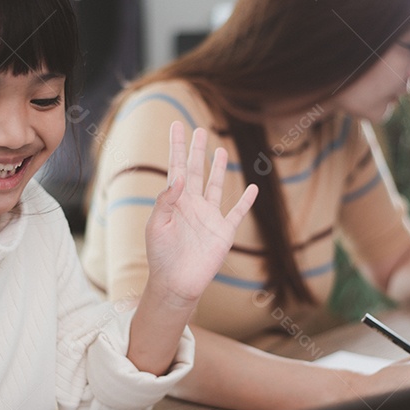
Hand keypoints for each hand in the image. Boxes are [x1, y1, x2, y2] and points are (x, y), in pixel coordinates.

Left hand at [143, 122, 257, 305]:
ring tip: (221, 150)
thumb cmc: (161, 256)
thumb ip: (166, 200)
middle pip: (196, 171)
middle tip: (201, 130)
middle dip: (198, 151)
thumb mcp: (157, 226)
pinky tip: (252, 187)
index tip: (177, 125)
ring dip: (218, 168)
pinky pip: (237, 212)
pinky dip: (246, 200)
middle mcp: (192, 205)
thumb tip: (179, 177)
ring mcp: (209, 217)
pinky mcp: (224, 231)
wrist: (176, 283)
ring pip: (215, 186)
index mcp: (174, 202)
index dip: (177, 147)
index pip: (177, 167)